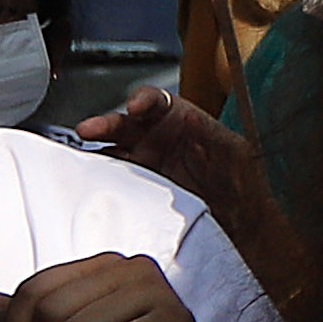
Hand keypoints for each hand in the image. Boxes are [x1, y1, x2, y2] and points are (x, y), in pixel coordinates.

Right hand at [71, 85, 263, 223]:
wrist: (238, 222)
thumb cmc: (241, 180)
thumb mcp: (235, 152)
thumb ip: (213, 133)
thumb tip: (190, 118)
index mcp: (179, 120)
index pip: (155, 101)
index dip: (143, 99)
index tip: (135, 105)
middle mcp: (156, 139)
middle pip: (123, 125)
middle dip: (105, 124)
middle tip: (89, 129)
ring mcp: (144, 165)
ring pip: (112, 152)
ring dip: (95, 154)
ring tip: (81, 160)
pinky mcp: (137, 191)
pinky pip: (113, 182)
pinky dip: (100, 182)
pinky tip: (91, 184)